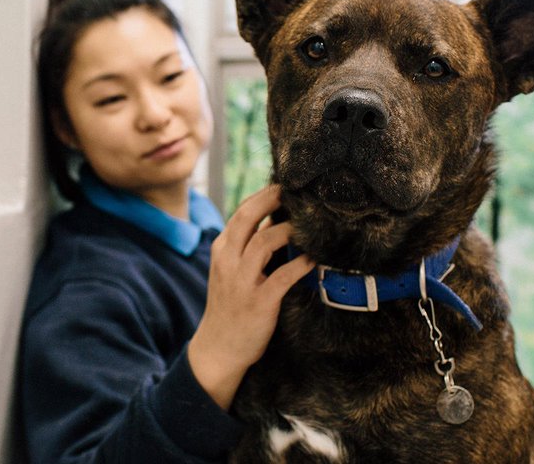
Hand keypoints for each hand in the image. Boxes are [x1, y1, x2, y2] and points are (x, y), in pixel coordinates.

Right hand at [187, 185, 313, 410]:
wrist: (219, 348)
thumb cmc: (230, 306)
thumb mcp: (230, 271)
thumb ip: (247, 247)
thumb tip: (276, 220)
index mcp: (222, 250)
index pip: (241, 212)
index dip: (263, 195)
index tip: (285, 185)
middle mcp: (228, 261)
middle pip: (247, 218)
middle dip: (272, 199)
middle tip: (296, 191)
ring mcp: (241, 282)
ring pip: (263, 242)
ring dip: (288, 230)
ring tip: (308, 225)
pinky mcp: (259, 302)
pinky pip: (283, 276)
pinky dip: (301, 264)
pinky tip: (314, 259)